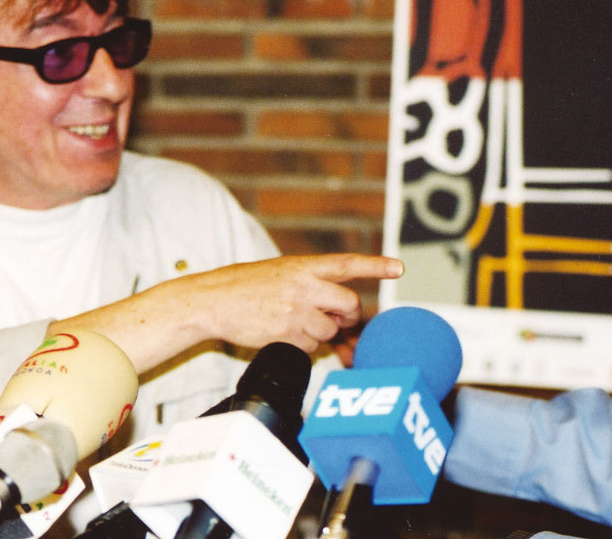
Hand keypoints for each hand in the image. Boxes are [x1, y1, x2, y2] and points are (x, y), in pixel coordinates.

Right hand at [185, 254, 403, 351]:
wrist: (212, 300)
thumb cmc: (246, 286)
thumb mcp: (281, 273)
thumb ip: (311, 283)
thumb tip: (340, 308)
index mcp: (303, 266)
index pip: (348, 264)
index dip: (376, 266)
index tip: (399, 268)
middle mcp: (303, 286)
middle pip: (349, 304)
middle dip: (349, 316)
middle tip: (340, 318)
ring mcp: (295, 311)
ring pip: (329, 330)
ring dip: (319, 332)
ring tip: (293, 322)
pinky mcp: (285, 334)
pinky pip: (309, 347)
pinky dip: (301, 346)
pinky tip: (281, 333)